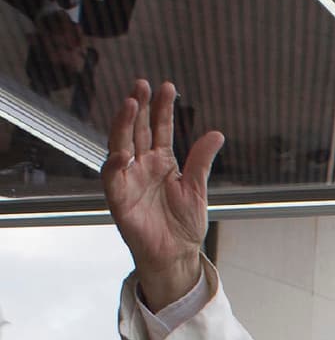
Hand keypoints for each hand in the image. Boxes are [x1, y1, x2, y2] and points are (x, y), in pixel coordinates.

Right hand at [102, 79, 223, 309]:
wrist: (176, 255)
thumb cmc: (184, 225)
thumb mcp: (197, 189)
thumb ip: (201, 161)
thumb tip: (216, 134)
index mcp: (163, 163)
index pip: (160, 129)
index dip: (163, 109)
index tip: (167, 87)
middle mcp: (143, 166)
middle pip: (137, 130)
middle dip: (138, 107)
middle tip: (142, 84)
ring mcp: (130, 180)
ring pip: (121, 145)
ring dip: (123, 125)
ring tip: (129, 103)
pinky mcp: (119, 198)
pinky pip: (112, 178)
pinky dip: (115, 164)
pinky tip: (122, 152)